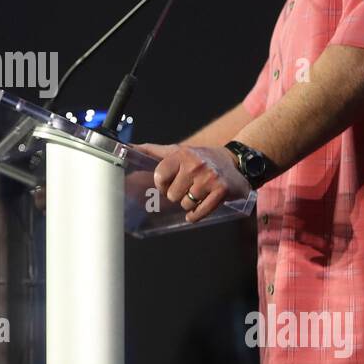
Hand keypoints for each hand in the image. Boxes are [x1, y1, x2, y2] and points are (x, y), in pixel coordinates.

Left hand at [136, 142, 250, 223]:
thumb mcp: (178, 150)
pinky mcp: (221, 191)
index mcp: (181, 154)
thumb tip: (128, 147)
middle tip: (186, 188)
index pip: (160, 176)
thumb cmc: (200, 158)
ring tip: (196, 194)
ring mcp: (209, 178)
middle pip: (172, 194)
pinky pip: (200, 212)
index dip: (162, 184)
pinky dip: (195, 215)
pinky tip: (195, 212)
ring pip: (185, 204)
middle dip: (177, 195)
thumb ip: (152, 150)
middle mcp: (195, 164)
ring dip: (188, 203)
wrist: (235, 162)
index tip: (168, 183)